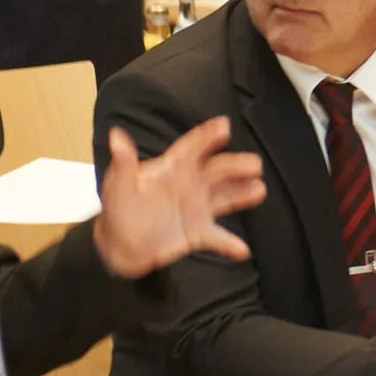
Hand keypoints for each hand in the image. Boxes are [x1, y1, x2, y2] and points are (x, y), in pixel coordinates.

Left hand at [88, 118, 266, 275]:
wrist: (119, 246)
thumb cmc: (119, 208)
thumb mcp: (119, 186)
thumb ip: (124, 163)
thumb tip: (117, 136)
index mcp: (174, 167)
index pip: (193, 147)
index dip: (207, 136)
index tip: (224, 126)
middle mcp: (192, 184)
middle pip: (217, 170)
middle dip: (235, 166)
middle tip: (253, 164)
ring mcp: (197, 208)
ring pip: (225, 198)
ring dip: (242, 193)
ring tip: (258, 191)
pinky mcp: (198, 233)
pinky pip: (217, 237)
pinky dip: (229, 243)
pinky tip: (241, 250)